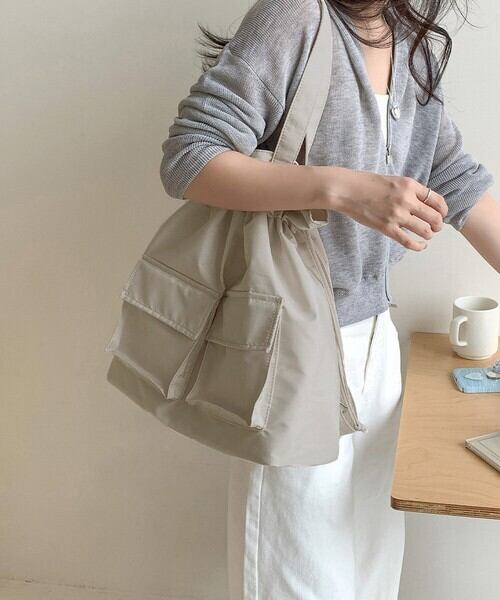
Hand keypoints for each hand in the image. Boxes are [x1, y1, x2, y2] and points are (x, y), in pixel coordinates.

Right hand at [324, 168, 448, 250]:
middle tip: (435, 226)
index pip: (436, 200)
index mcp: (409, 185)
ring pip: (425, 230)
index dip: (443, 210)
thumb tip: (421, 203)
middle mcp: (406, 200)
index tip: (441, 214)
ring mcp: (396, 215)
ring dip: (429, 234)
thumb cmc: (366, 183)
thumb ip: (408, 191)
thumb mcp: (393, 180)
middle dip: (438, 224)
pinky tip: (421, 246)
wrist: (346, 190)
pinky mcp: (386, 228)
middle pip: (434, 217)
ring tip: (427, 234)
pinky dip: (418, 246)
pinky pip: (408, 241)